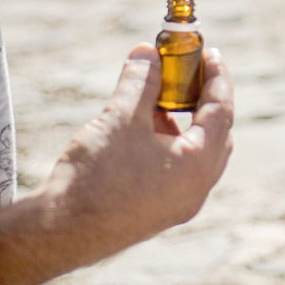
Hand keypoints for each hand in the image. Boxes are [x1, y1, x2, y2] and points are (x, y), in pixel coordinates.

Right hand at [42, 43, 234, 260]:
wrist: (61, 233)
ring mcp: (179, 204)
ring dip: (183, 122)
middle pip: (216, 133)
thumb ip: (141, 81)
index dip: (217, 77)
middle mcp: (197, 188)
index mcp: (199, 164)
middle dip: (204, 99)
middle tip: (188, 72)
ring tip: (160, 97)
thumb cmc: (96, 175)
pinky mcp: (159, 213)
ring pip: (195, 154)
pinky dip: (170, 145)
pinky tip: (144, 131)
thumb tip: (147, 51)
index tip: (209, 53)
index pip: (222, 110)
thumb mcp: (120, 117)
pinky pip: (178, 171)